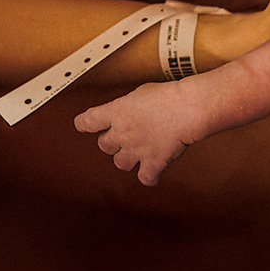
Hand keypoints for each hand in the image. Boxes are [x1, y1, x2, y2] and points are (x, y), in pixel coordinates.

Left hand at [75, 79, 203, 186]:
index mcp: (116, 112)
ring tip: (138, 152)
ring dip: (127, 159)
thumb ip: (130, 105)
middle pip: (104, 145)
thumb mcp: (142, 92)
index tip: (83, 124)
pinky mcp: (153, 163)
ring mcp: (136, 150)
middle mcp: (122, 133)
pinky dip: (149, 177)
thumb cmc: (168, 96)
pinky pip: (146, 178)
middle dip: (112, 142)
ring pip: (120, 163)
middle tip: (124, 136)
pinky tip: (152, 172)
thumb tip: (132, 110)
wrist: (187, 109)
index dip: (84, 123)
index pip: (88, 121)